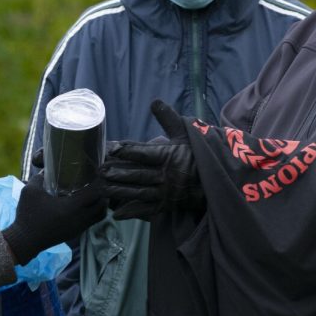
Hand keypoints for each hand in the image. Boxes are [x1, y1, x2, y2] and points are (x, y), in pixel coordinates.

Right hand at [1, 173, 106, 264]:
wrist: (25, 241)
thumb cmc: (28, 215)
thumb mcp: (30, 191)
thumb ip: (38, 178)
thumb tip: (44, 170)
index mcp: (72, 206)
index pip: (96, 193)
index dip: (99, 182)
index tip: (97, 174)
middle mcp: (80, 218)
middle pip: (102, 205)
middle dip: (103, 193)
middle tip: (97, 183)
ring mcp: (79, 228)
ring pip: (99, 215)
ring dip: (100, 204)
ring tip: (93, 194)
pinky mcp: (75, 234)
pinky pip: (92, 221)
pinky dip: (93, 213)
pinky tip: (84, 205)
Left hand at [99, 100, 203, 219]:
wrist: (215, 180)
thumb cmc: (197, 153)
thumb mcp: (186, 133)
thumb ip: (168, 119)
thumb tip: (154, 102)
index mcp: (170, 156)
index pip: (145, 153)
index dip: (128, 150)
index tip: (112, 148)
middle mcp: (166, 175)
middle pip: (138, 174)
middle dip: (118, 173)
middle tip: (99, 171)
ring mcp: (166, 192)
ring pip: (139, 192)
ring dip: (120, 191)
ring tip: (102, 189)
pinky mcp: (166, 205)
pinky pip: (147, 209)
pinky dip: (132, 212)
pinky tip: (116, 213)